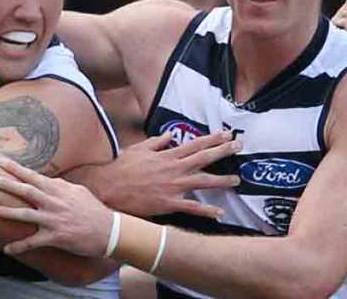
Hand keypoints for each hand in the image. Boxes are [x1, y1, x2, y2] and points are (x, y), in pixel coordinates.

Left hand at [0, 158, 112, 256]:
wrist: (108, 230)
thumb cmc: (92, 210)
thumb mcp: (77, 191)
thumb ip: (60, 185)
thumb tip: (47, 179)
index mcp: (58, 189)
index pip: (33, 176)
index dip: (16, 169)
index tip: (0, 161)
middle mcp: (54, 202)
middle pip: (26, 190)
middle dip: (7, 184)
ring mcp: (54, 219)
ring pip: (25, 214)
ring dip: (6, 211)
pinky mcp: (55, 237)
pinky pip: (33, 242)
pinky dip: (19, 246)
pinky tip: (6, 249)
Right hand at [68, 131, 240, 218]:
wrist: (107, 186)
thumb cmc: (121, 167)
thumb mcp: (139, 149)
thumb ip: (157, 142)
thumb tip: (170, 134)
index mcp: (167, 155)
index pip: (195, 144)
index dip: (213, 138)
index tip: (227, 134)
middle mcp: (173, 168)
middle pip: (203, 158)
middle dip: (223, 151)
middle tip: (239, 146)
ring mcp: (172, 186)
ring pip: (202, 181)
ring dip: (221, 180)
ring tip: (236, 180)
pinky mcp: (168, 203)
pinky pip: (191, 207)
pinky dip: (206, 210)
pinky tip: (219, 212)